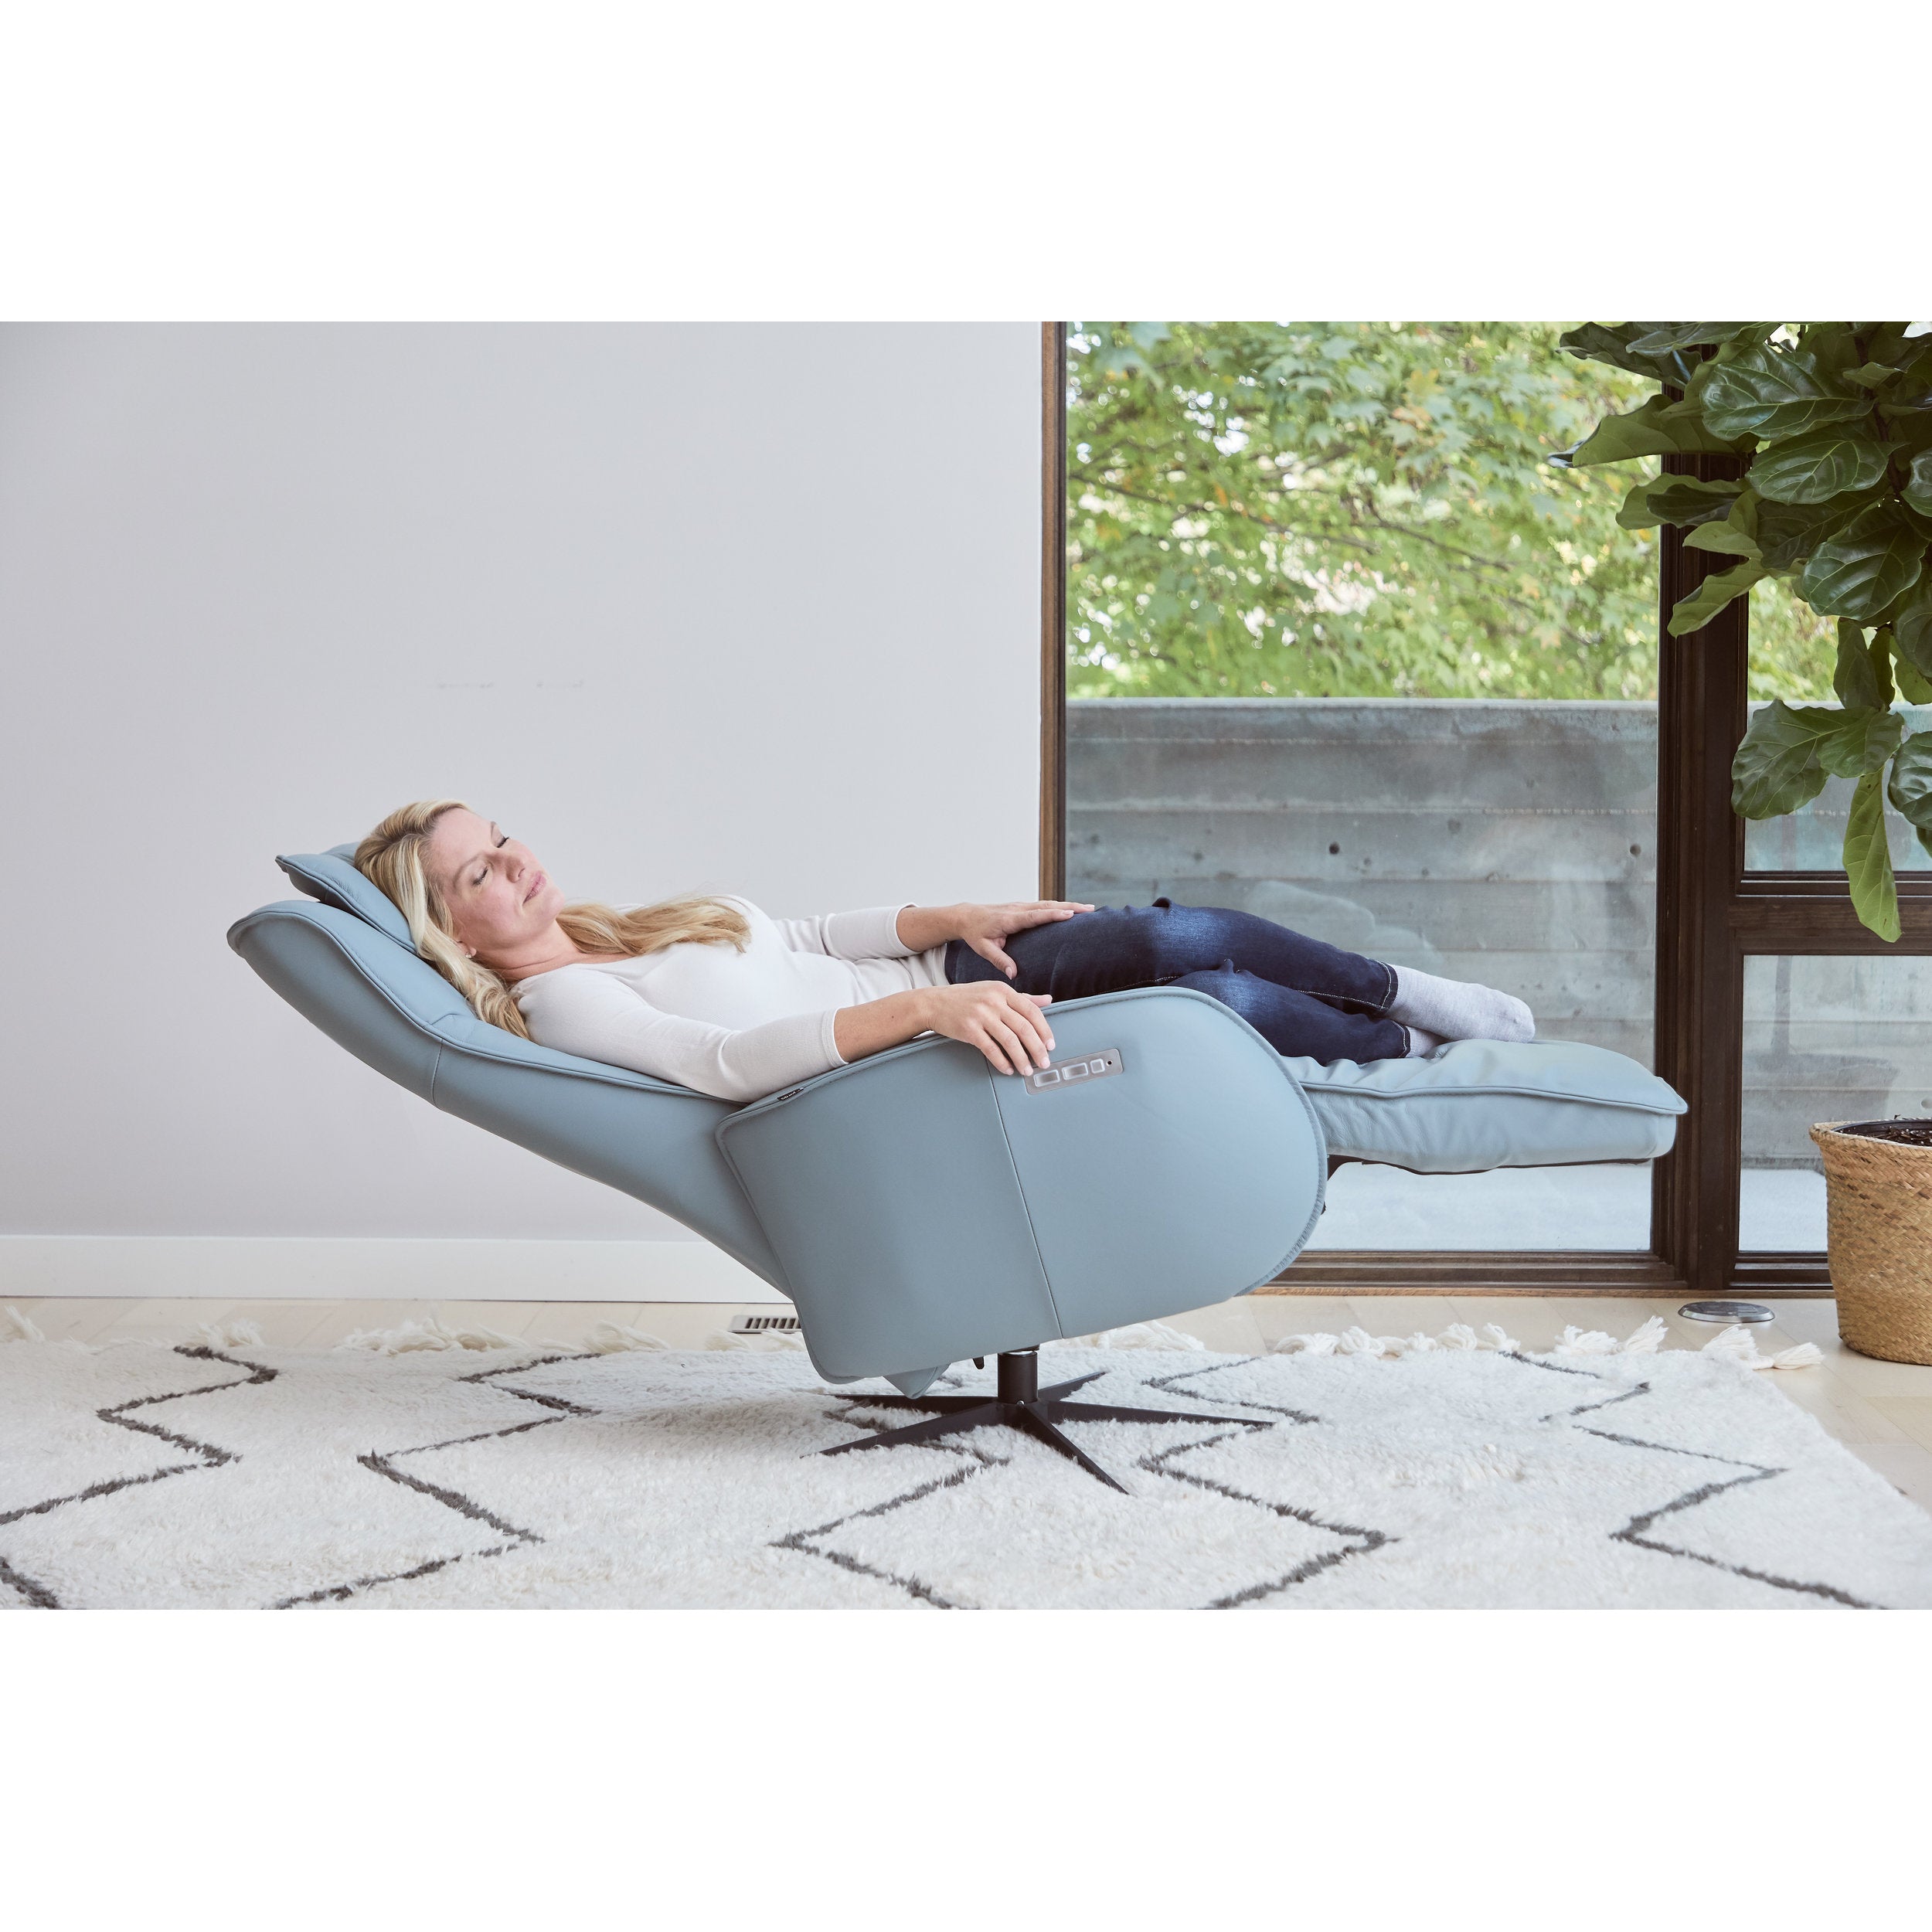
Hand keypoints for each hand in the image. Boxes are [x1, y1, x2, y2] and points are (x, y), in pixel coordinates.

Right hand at [918, 982, 1056, 1075]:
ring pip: (1010, 1040)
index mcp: (1003, 990)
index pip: (1032, 1011)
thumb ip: (1023, 997)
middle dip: (1037, 1048)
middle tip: (1044, 1062)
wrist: (934, 1003)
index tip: (1051, 1045)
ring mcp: (981, 1015)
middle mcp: (993, 1001)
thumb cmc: (966, 998)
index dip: (1044, 1030)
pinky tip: (1008, 1068)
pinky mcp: (969, 1029)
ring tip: (1027, 1070)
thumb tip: (1048, 999)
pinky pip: (991, 1049)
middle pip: (1024, 1027)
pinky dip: (1002, 1061)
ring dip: (1022, 1058)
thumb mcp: (995, 991)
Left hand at [951, 899, 1095, 978]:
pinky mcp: (1022, 906)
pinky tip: (1072, 909)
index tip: (1070, 914)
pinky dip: (1059, 905)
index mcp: (1010, 919)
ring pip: (1048, 903)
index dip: (1053, 914)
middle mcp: (1018, 909)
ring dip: (1068, 904)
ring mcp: (1021, 906)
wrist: (966, 916)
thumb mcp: (983, 949)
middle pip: (1047, 906)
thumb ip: (999, 960)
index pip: (1035, 916)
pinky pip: (1044, 905)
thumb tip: (1014, 974)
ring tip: (1088, 908)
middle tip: (1090, 909)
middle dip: (1070, 906)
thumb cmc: (974, 934)